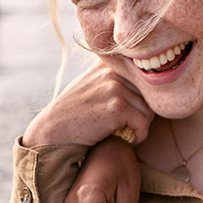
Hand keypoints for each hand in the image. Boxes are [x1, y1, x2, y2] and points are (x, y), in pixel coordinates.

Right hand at [23, 60, 152, 146]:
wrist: (53, 132)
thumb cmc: (73, 114)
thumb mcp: (90, 84)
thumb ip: (111, 77)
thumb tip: (144, 75)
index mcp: (108, 62)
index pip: (142, 76)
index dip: (142, 96)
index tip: (131, 112)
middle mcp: (112, 70)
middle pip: (149, 93)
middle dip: (143, 111)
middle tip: (130, 126)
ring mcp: (114, 87)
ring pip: (149, 109)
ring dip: (141, 125)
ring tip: (127, 132)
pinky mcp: (117, 106)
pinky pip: (143, 123)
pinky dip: (139, 136)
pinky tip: (128, 140)